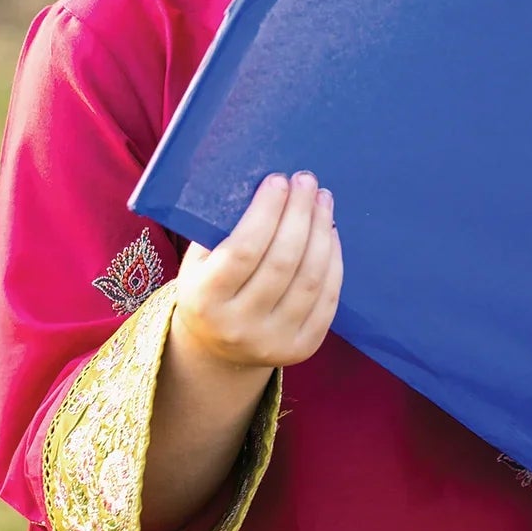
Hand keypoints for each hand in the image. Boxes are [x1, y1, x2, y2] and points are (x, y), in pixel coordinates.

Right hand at [173, 171, 341, 372]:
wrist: (218, 349)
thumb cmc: (208, 289)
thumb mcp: (198, 263)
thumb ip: (222, 230)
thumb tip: (265, 186)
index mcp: (205, 299)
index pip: (243, 249)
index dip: (266, 212)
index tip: (280, 181)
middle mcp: (239, 325)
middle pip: (282, 261)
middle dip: (299, 214)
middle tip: (307, 182)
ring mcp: (273, 341)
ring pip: (310, 278)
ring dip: (321, 231)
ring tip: (322, 201)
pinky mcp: (302, 349)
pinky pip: (327, 297)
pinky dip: (333, 260)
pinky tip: (330, 233)